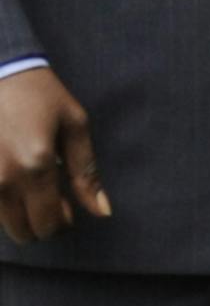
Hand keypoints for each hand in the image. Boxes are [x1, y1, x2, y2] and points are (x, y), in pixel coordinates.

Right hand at [0, 68, 110, 242]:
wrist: (0, 74)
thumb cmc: (41, 96)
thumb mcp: (74, 126)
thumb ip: (86, 172)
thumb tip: (102, 211)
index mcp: (36, 166)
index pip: (49, 223)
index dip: (62, 223)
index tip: (68, 209)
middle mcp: (3, 179)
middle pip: (24, 231)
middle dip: (42, 223)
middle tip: (51, 200)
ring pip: (3, 225)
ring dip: (20, 217)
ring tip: (31, 189)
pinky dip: (2, 205)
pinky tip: (13, 183)